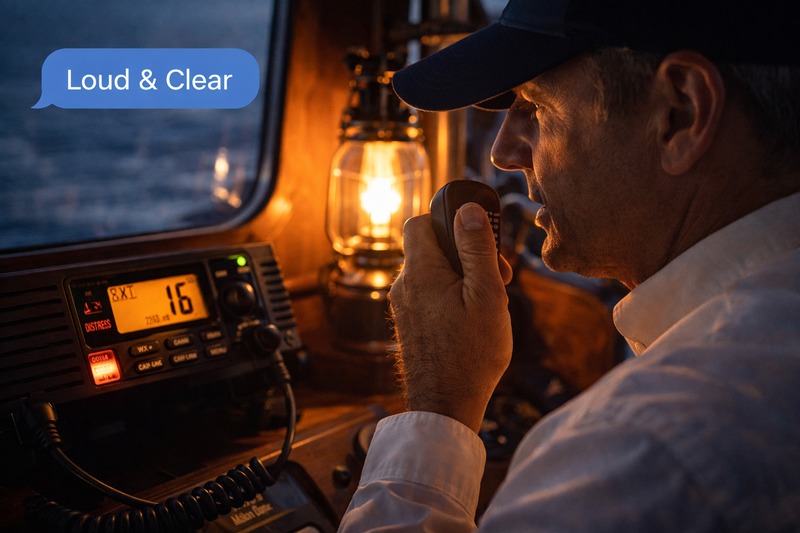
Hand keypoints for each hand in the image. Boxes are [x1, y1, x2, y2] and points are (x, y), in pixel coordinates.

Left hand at [389, 203, 512, 432]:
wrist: (445, 406)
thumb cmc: (470, 354)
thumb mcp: (485, 295)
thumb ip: (477, 249)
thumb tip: (469, 209)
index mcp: (419, 271)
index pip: (420, 221)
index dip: (450, 220)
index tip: (480, 237)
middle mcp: (404, 286)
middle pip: (430, 247)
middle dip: (464, 252)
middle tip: (497, 275)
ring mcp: (404, 307)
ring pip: (433, 272)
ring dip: (461, 277)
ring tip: (489, 301)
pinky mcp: (410, 325)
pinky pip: (430, 295)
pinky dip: (452, 296)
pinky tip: (473, 319)